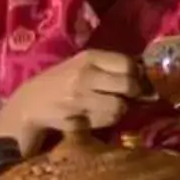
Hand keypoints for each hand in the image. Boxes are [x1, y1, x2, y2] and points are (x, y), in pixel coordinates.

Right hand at [0, 50, 148, 146]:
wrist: (31, 102)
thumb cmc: (63, 80)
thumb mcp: (83, 65)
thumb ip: (112, 67)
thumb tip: (148, 77)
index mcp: (88, 58)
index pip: (128, 64)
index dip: (137, 75)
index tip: (136, 80)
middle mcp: (85, 76)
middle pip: (129, 86)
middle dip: (133, 94)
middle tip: (128, 96)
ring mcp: (80, 99)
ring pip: (120, 107)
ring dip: (120, 110)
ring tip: (108, 106)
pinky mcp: (77, 119)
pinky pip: (106, 122)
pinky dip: (107, 120)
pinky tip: (96, 116)